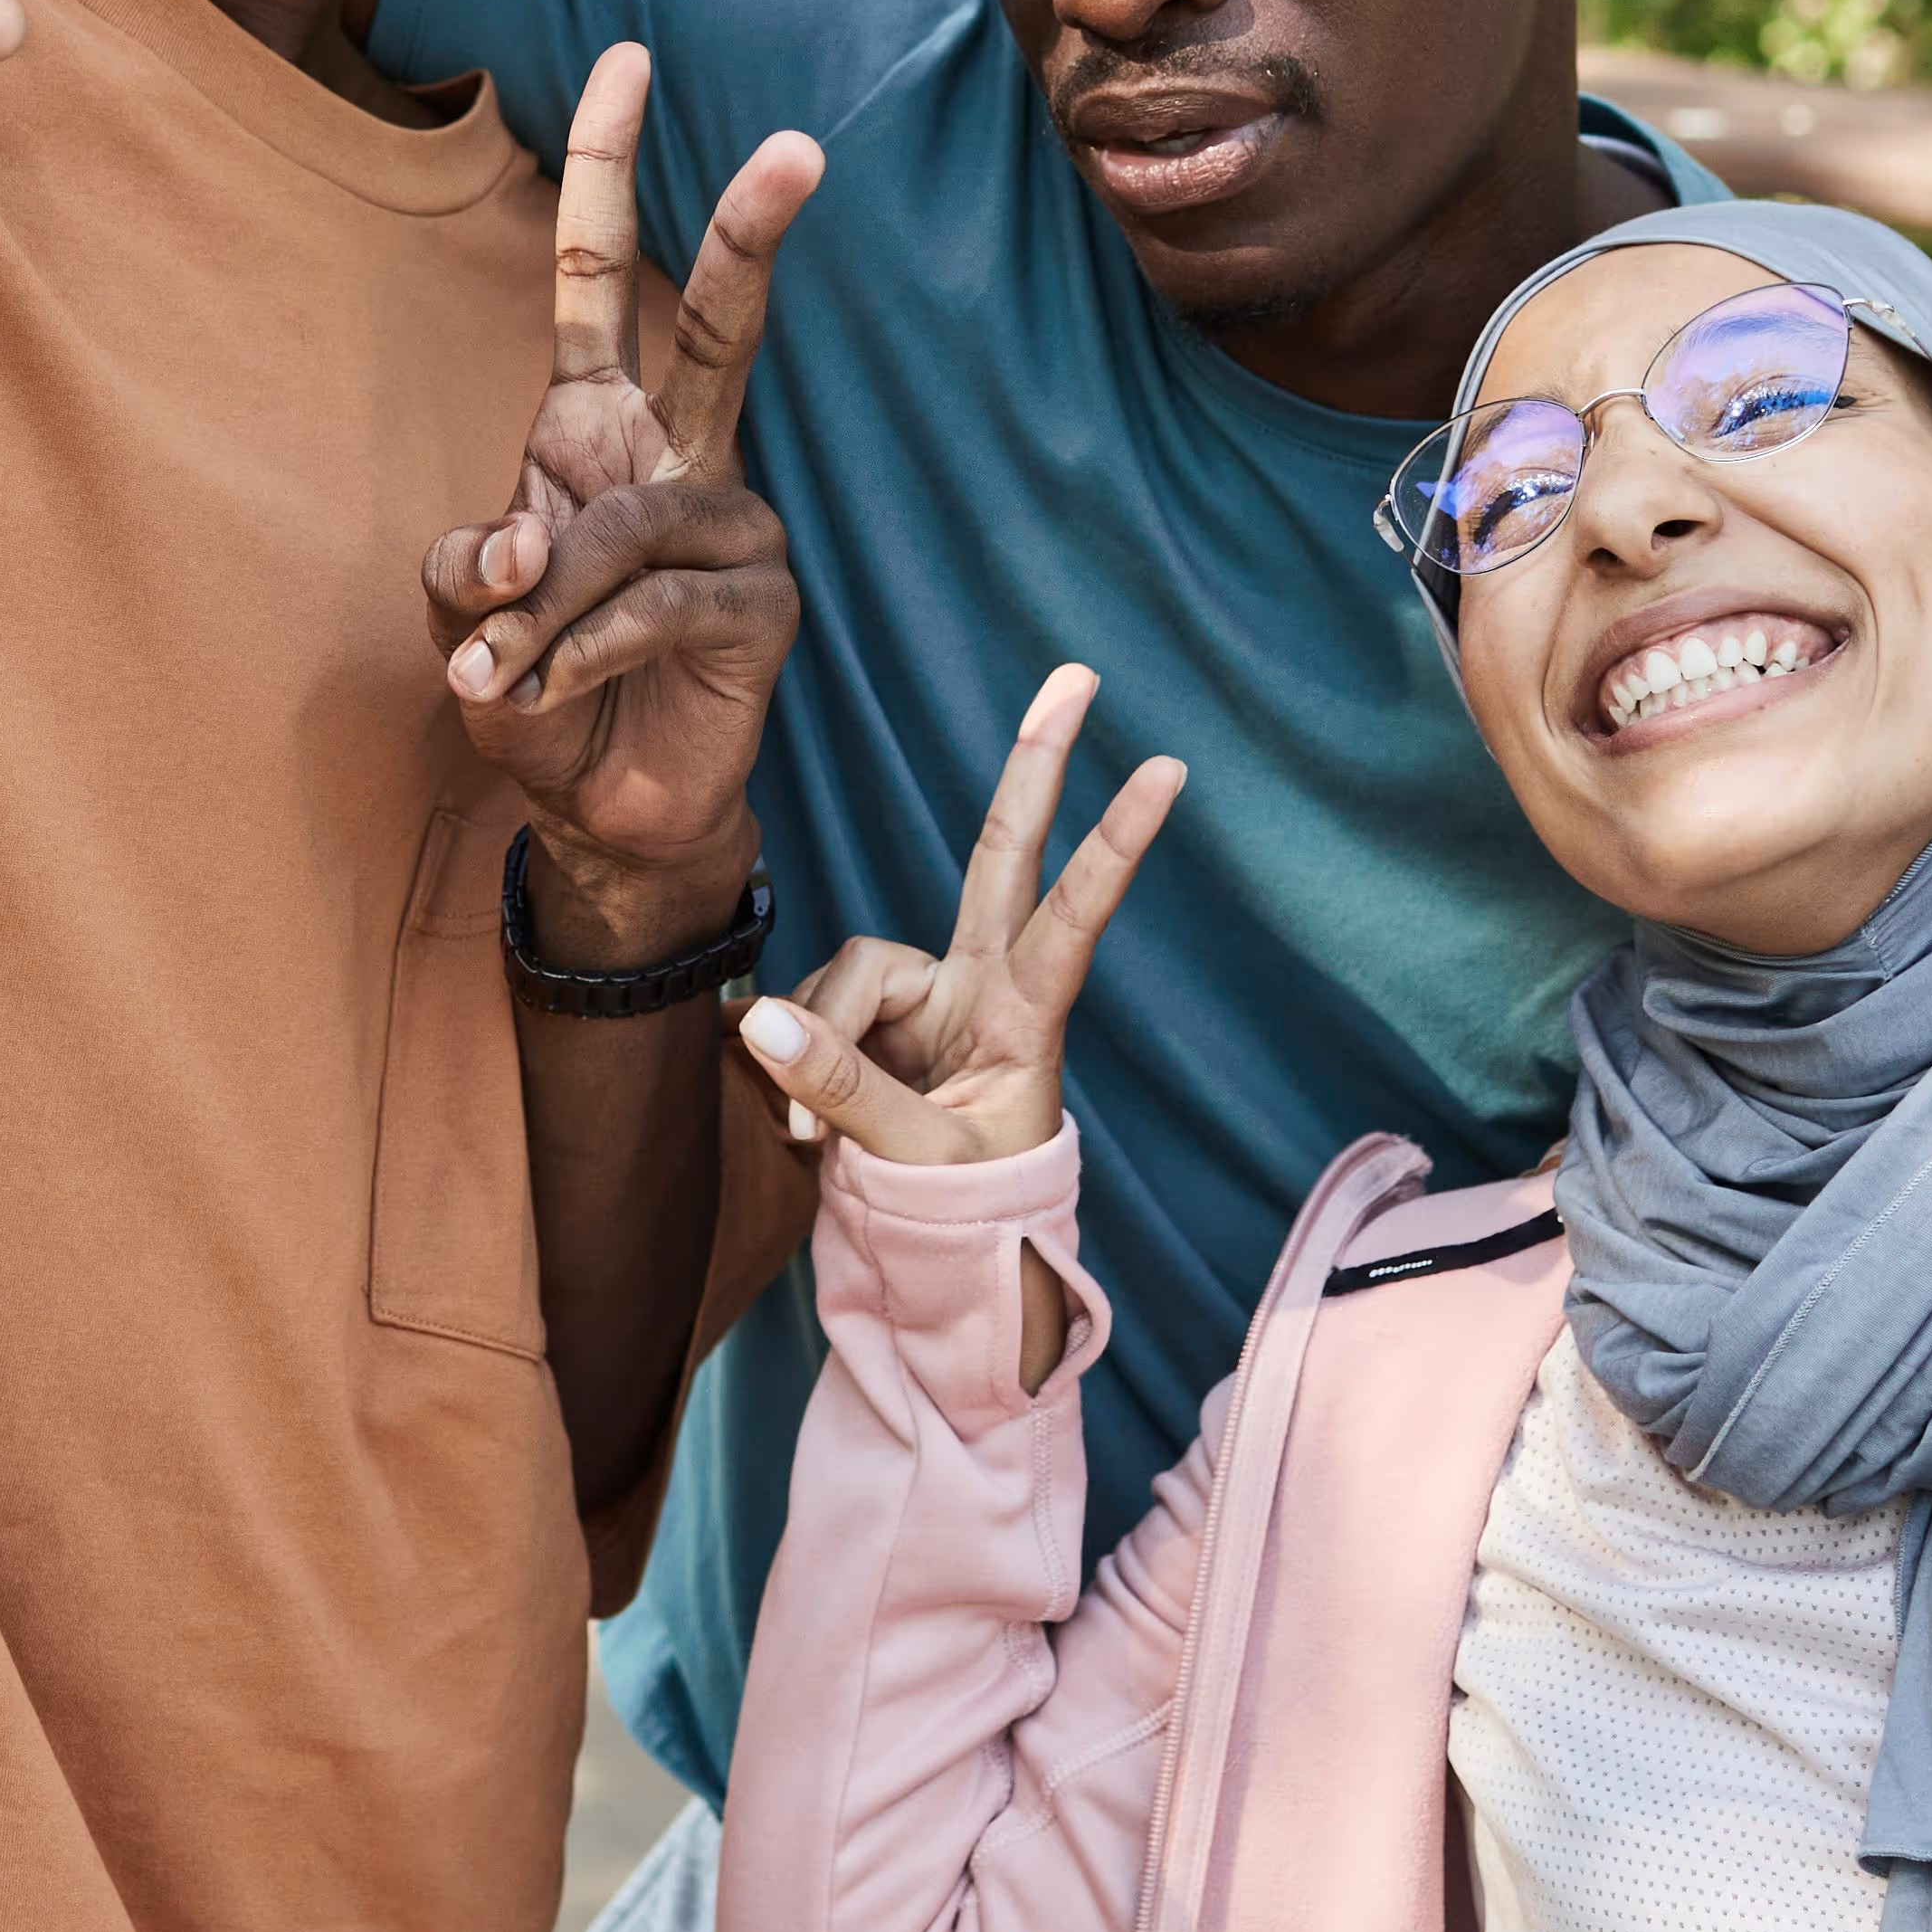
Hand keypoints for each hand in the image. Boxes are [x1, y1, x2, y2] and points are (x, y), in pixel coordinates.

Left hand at [426, 42, 830, 944]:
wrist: (596, 814)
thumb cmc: (531, 695)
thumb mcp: (463, 621)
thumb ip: (470, 568)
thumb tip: (524, 543)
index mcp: (596, 427)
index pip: (605, 276)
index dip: (612, 169)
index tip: (627, 56)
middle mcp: (678, 457)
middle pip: (721, 331)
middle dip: (750, 236)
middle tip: (800, 147)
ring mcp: (734, 527)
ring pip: (628, 524)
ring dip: (546, 610)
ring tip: (492, 677)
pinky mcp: (763, 605)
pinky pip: (655, 600)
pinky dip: (578, 648)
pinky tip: (539, 689)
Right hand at [731, 665, 1186, 1171]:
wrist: (934, 1257)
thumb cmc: (960, 1214)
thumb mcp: (913, 1163)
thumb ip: (843, 1091)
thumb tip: (762, 1022)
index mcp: (1024, 1020)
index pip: (1075, 916)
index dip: (1114, 843)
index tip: (1169, 770)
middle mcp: (980, 986)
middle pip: (1003, 855)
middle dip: (1036, 767)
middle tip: (1081, 674)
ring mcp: (924, 996)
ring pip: (850, 965)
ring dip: (819, 1040)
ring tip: (812, 1140)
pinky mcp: (865, 1017)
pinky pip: (807, 1005)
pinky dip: (793, 1055)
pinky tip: (797, 1122)